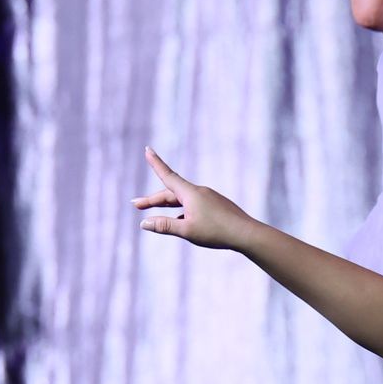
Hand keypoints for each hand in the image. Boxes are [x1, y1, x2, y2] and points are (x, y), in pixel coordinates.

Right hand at [134, 148, 252, 249]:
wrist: (246, 234)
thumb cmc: (216, 232)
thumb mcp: (186, 230)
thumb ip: (164, 226)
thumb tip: (144, 223)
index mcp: (190, 193)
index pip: (167, 176)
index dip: (156, 163)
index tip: (147, 149)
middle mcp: (199, 192)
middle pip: (171, 194)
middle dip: (152, 200)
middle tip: (135, 204)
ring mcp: (208, 198)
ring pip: (182, 201)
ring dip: (167, 207)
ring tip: (153, 217)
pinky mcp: (216, 206)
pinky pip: (193, 206)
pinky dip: (181, 213)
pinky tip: (179, 223)